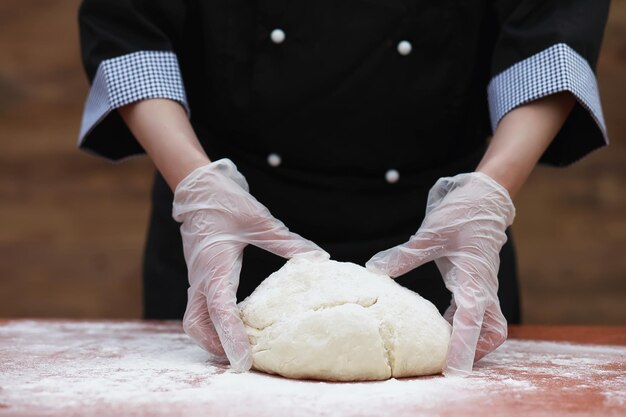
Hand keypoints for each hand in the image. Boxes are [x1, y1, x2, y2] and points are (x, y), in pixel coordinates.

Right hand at [173, 159, 328, 370]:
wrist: (197, 188)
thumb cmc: (225, 202)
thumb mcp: (260, 220)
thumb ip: (287, 242)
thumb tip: (318, 258)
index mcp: (214, 266)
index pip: (220, 310)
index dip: (231, 336)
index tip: (243, 360)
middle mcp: (201, 278)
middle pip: (198, 326)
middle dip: (216, 347)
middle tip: (242, 361)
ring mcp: (197, 279)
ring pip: (195, 321)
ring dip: (212, 339)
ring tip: (238, 350)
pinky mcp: (199, 277)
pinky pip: (200, 309)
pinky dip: (212, 325)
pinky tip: (234, 327)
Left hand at [366, 172, 514, 375]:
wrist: (484, 198)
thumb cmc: (462, 214)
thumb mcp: (430, 234)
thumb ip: (404, 255)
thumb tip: (374, 269)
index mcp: (475, 279)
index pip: (471, 321)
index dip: (462, 347)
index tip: (453, 369)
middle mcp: (482, 288)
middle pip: (491, 332)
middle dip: (476, 351)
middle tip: (449, 365)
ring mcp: (481, 286)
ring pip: (486, 324)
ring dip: (470, 340)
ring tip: (441, 352)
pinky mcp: (474, 282)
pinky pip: (472, 311)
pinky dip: (460, 324)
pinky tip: (438, 326)